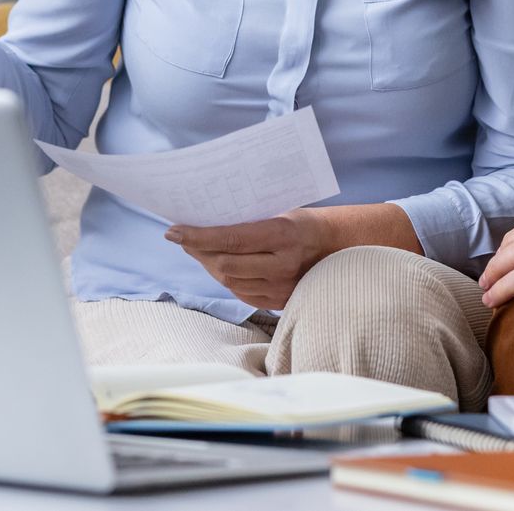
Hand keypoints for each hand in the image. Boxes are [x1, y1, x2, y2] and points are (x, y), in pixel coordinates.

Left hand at [166, 211, 331, 309]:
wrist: (340, 247)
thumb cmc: (305, 223)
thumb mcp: (281, 212)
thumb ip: (249, 221)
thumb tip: (206, 222)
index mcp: (283, 234)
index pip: (230, 238)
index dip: (197, 236)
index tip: (173, 231)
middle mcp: (283, 264)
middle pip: (225, 264)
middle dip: (198, 251)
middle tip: (182, 237)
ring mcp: (283, 286)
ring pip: (230, 281)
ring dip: (209, 265)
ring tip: (198, 250)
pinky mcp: (281, 301)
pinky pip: (242, 293)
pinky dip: (226, 279)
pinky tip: (219, 265)